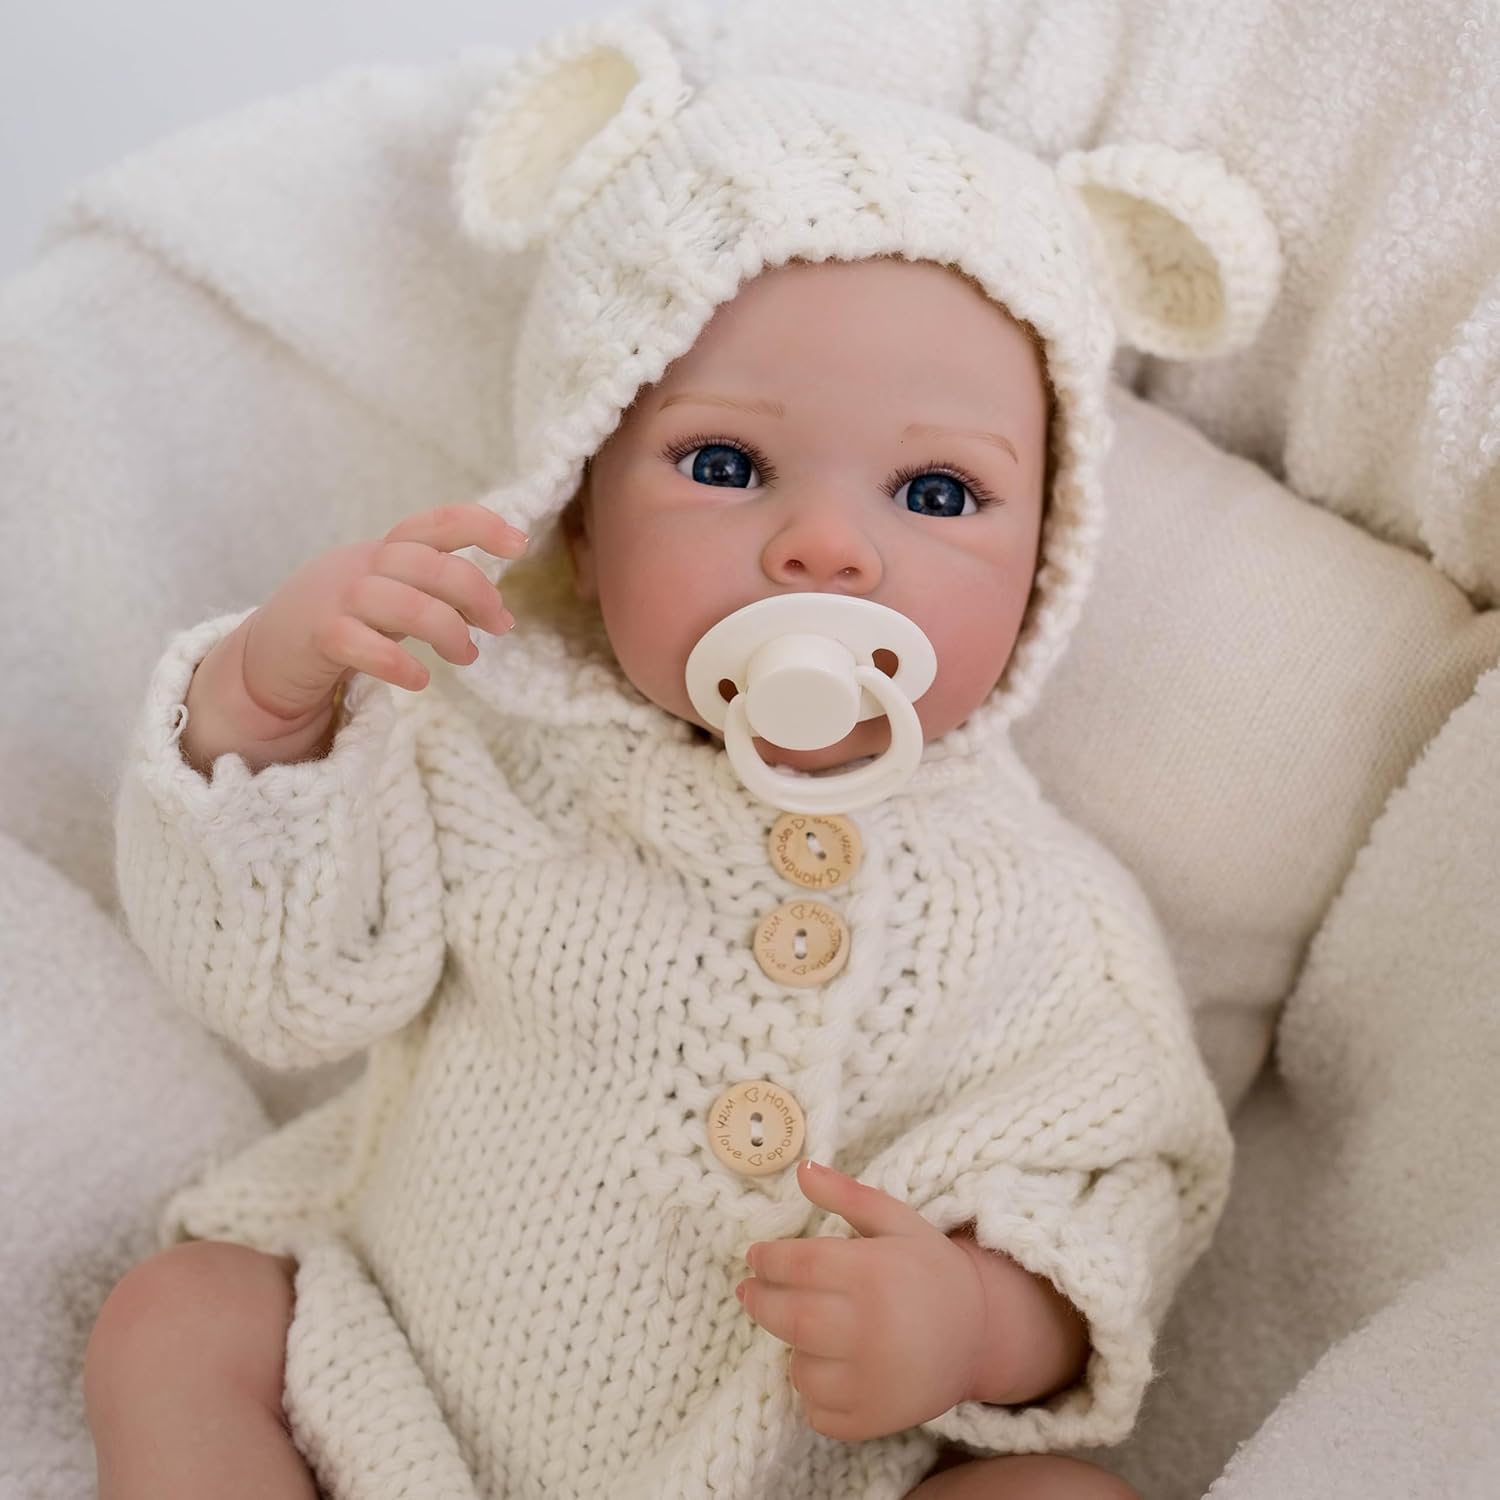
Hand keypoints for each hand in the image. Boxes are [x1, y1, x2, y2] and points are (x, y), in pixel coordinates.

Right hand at [239, 502, 526, 719]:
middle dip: (477, 594)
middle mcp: (362, 566)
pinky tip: (420, 679)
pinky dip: (399, 663)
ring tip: (467, 656)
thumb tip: (498, 613)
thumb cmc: (341, 625)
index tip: (519, 544)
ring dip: (449, 631)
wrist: (264, 658)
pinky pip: (363, 644)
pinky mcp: (317, 638)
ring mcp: (336, 599)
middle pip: (431, 565)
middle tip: (499, 627)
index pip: (435, 524)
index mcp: (384, 552)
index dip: (479, 526)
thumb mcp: (389, 598)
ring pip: (406, 604)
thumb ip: (436, 596)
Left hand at [738, 1160, 986, 1441]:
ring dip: (792, 1348)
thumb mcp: (896, 1220)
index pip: (797, 1265)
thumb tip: (801, 1169)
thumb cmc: (929, 1270)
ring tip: (804, 1329)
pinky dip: (812, 1392)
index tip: (755, 1256)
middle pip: (789, 1318)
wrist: (980, 1334)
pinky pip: (817, 1412)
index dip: (767, 1259)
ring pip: (799, 1369)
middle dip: (760, 1301)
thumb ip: (847, 1194)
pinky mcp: (873, 1420)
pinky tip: (827, 1367)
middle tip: (750, 1290)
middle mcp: (871, 1330)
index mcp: (874, 1274)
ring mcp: (872, 1382)